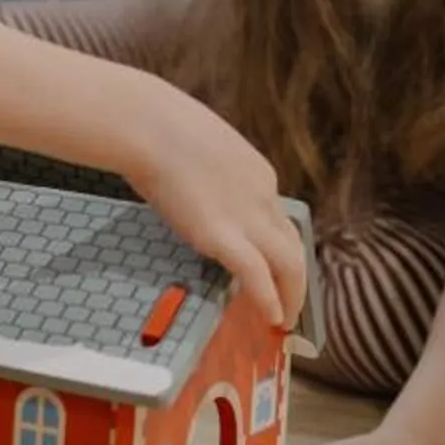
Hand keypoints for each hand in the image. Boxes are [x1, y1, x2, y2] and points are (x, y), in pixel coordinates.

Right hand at [125, 89, 307, 330]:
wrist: (147, 125)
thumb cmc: (160, 127)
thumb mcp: (202, 150)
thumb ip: (211, 175)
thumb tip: (197, 188)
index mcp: (258, 174)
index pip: (278, 219)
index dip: (278, 247)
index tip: (273, 266)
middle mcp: (263, 197)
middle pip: (293, 244)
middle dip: (296, 278)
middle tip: (292, 303)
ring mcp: (245, 216)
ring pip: (289, 263)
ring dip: (292, 295)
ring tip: (285, 318)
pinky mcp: (223, 235)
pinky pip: (257, 275)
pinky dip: (269, 299)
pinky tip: (271, 316)